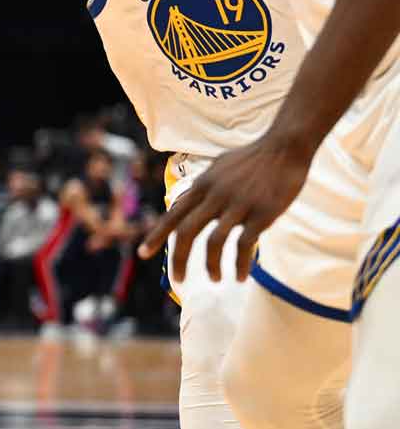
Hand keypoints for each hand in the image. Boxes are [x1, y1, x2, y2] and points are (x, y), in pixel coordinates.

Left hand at [139, 131, 311, 281]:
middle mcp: (215, 195)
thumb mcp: (218, 167)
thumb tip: (185, 201)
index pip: (173, 215)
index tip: (143, 254)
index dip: (156, 236)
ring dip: (211, 266)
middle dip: (179, 259)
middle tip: (177, 280)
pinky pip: (244, 245)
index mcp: (203, 185)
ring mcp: (238, 204)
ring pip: (214, 242)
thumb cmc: (252, 158)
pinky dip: (239, 264)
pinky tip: (240, 276)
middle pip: (186, 232)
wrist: (285, 147)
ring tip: (215, 280)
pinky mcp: (262, 213)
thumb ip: (202, 187)